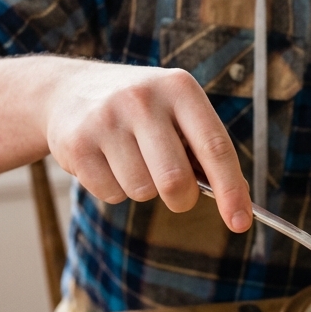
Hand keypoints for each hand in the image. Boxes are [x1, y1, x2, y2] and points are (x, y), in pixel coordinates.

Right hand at [42, 59, 251, 230]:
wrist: (69, 90)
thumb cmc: (141, 110)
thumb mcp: (176, 110)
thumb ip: (205, 148)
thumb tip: (236, 200)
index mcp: (180, 89)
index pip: (215, 147)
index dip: (231, 190)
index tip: (240, 222)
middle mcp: (143, 99)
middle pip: (176, 180)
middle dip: (181, 199)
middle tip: (177, 192)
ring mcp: (107, 120)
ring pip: (141, 191)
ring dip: (143, 189)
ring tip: (131, 160)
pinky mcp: (77, 144)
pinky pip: (110, 194)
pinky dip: (114, 189)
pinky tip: (106, 161)